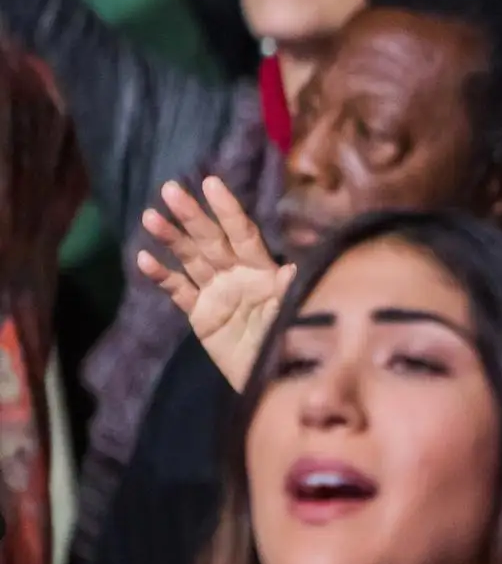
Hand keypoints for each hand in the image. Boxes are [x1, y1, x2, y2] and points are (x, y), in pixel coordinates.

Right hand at [136, 176, 291, 391]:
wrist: (274, 380)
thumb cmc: (292, 344)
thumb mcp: (295, 316)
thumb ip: (289, 293)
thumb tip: (291, 270)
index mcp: (264, 270)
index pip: (243, 233)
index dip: (228, 209)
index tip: (211, 183)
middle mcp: (238, 275)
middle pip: (212, 240)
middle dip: (192, 215)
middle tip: (170, 188)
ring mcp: (218, 293)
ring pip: (190, 259)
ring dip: (171, 238)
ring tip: (151, 217)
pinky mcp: (201, 315)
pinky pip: (179, 291)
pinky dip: (162, 276)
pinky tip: (144, 259)